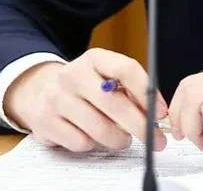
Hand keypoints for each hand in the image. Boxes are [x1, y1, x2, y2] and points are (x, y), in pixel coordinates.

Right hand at [3, 48, 167, 152]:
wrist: (41, 92)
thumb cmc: (85, 88)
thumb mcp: (106, 77)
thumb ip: (130, 89)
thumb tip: (156, 111)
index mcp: (94, 58)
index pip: (126, 69)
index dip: (148, 93)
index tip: (161, 112)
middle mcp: (73, 75)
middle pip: (114, 103)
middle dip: (140, 125)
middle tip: (156, 140)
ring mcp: (57, 98)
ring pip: (99, 128)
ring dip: (118, 139)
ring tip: (122, 139)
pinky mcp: (46, 122)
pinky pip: (81, 142)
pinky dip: (93, 145)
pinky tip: (93, 136)